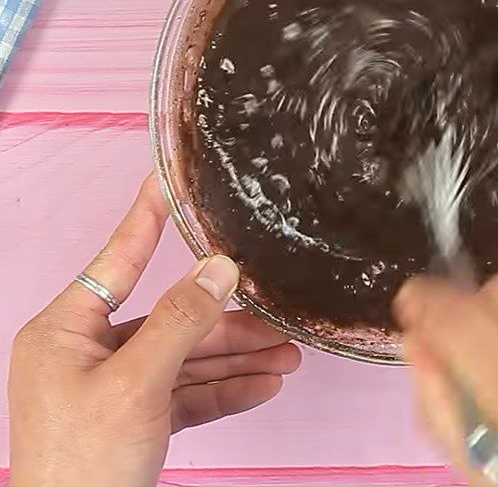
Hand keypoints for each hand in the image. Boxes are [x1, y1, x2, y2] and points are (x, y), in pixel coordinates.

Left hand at [9, 174, 300, 486]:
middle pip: (171, 318)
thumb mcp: (136, 384)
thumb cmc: (83, 466)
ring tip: (289, 355)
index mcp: (67, 329)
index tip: (173, 179)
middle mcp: (89, 350)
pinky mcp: (137, 417)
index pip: (119, 257)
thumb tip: (222, 268)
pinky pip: (188, 393)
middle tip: (276, 315)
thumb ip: (181, 321)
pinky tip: (264, 383)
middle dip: (228, 323)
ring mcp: (115, 386)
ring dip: (238, 358)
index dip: (150, 216)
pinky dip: (225, 390)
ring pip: (187, 357)